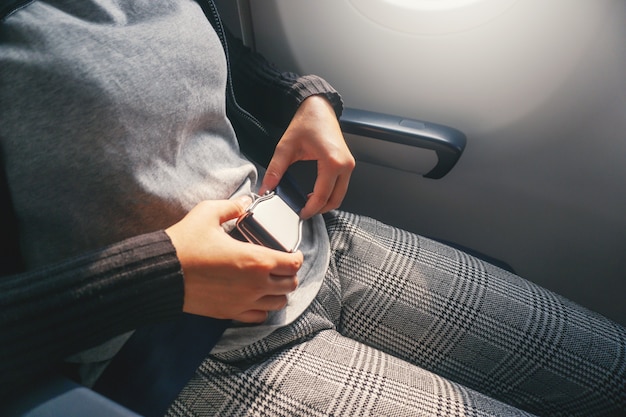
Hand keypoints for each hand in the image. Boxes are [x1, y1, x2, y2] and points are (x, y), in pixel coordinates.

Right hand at [165, 197, 302, 322]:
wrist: (162, 273)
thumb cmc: (185, 242)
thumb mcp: (208, 213)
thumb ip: (232, 206)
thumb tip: (245, 201)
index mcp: (257, 259)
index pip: (294, 263)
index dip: (297, 256)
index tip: (292, 252)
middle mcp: (256, 284)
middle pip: (291, 284)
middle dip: (290, 274)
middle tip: (282, 265)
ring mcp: (244, 302)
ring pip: (279, 303)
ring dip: (279, 292)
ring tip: (270, 281)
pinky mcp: (231, 313)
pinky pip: (259, 316)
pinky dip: (263, 308)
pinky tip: (255, 296)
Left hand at [259, 95, 354, 218]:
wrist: (318, 108)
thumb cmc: (306, 122)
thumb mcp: (286, 147)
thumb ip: (275, 170)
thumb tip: (266, 188)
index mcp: (332, 162)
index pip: (322, 196)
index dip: (310, 209)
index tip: (299, 214)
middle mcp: (345, 165)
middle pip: (335, 199)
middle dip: (320, 209)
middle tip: (303, 212)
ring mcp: (349, 164)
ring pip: (340, 195)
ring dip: (326, 202)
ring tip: (308, 204)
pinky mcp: (348, 163)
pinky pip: (341, 186)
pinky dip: (330, 194)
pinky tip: (316, 193)